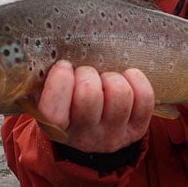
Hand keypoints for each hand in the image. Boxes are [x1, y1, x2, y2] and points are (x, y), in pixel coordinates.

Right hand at [37, 60, 154, 152]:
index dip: (60, 80)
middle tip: (85, 73)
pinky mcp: (137, 129)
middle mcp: (85, 137)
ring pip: (120, 94)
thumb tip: (51, 49)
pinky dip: (136, 79)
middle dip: (87, 73)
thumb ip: (42, 78)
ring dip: (112, 77)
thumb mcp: (45, 94)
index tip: (64, 66)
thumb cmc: (65, 102)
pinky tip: (124, 78)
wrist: (88, 133)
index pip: (54, 110)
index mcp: (56, 128)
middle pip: (89, 95)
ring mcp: (114, 134)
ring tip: (104, 79)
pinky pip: (144, 97)